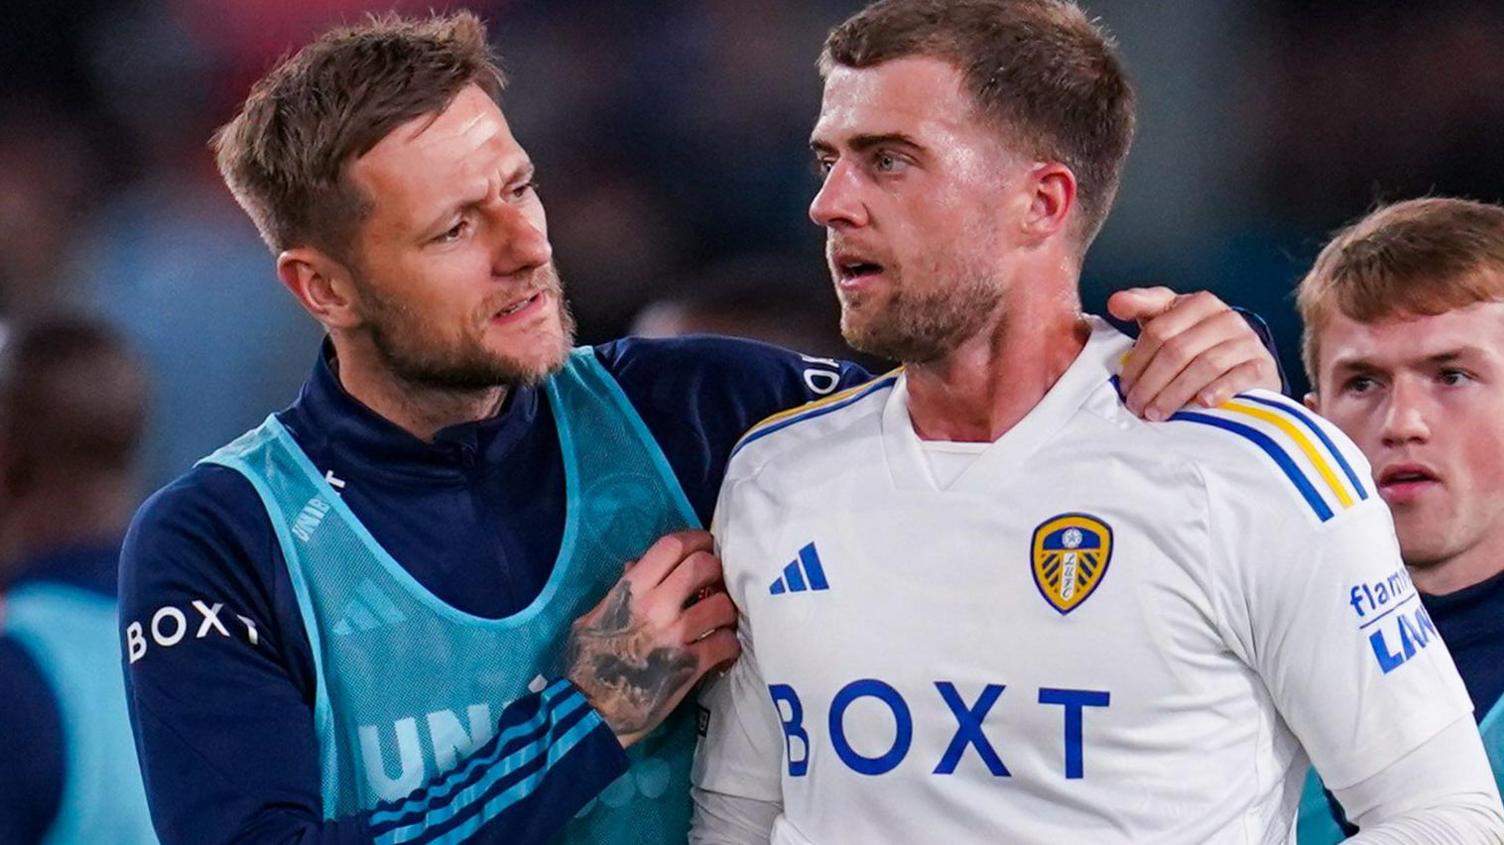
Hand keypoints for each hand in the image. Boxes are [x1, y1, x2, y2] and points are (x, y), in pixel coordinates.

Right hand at [565, 530, 739, 747]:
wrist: (590, 712)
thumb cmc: (588, 663)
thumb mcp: (594, 617)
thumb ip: (621, 590)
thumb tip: (639, 563)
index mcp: (631, 590)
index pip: (671, 546)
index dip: (694, 539)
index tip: (704, 544)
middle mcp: (656, 606)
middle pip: (703, 566)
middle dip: (715, 569)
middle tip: (716, 581)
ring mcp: (675, 635)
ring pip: (721, 604)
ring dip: (726, 609)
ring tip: (721, 617)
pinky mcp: (690, 665)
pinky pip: (726, 642)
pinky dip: (730, 643)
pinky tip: (723, 647)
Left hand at [1109, 287, 1280, 420]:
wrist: (1246, 364)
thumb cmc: (1198, 343)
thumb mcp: (1170, 320)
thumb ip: (1142, 307)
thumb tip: (1115, 302)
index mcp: (1198, 303)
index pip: (1158, 331)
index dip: (1137, 362)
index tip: (1124, 386)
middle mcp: (1224, 317)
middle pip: (1177, 350)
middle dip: (1151, 382)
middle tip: (1137, 406)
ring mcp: (1246, 340)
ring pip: (1204, 366)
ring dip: (1175, 393)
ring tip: (1156, 413)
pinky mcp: (1261, 364)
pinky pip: (1238, 377)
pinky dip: (1218, 390)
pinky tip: (1201, 404)